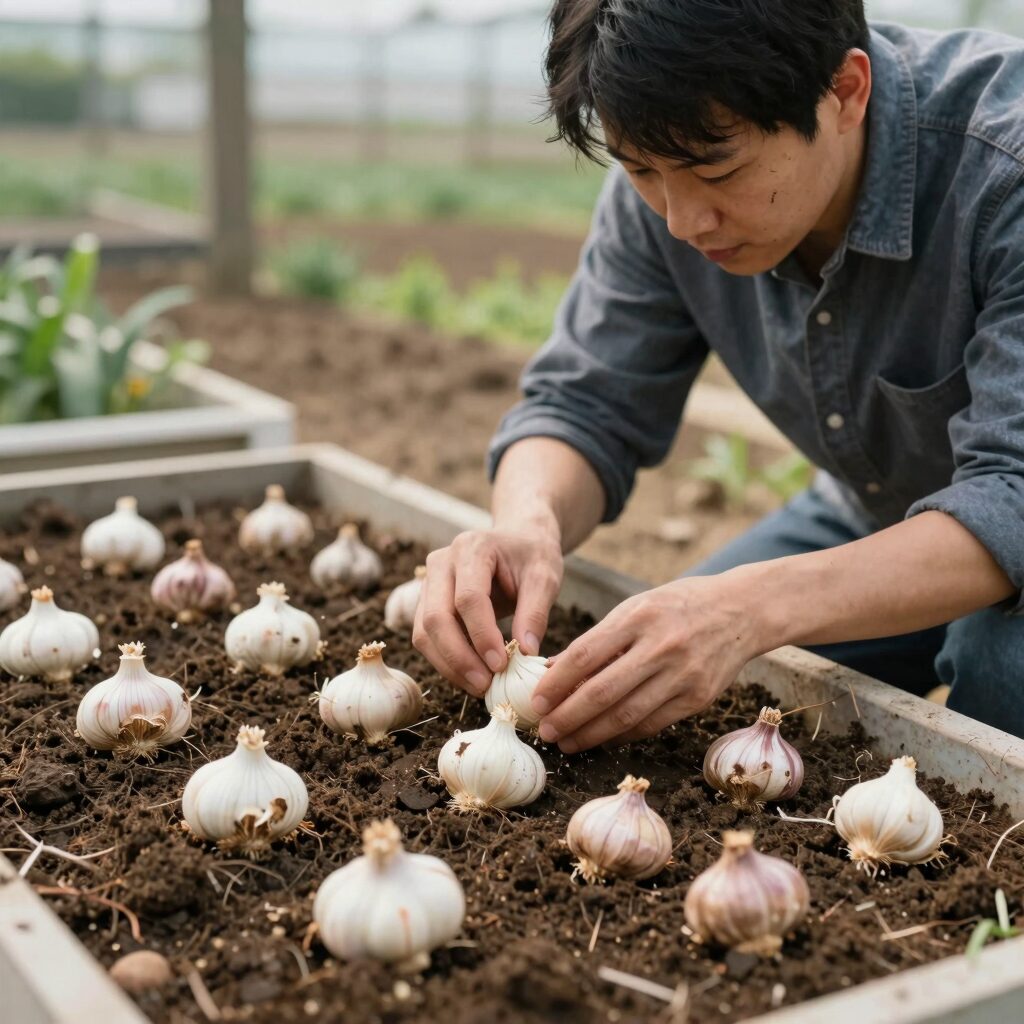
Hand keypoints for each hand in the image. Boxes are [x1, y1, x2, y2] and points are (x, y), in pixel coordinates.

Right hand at [412, 527, 562, 696]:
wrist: (518, 539)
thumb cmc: (532, 556)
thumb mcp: (545, 577)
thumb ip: (536, 612)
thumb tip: (526, 653)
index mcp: (472, 548)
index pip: (468, 598)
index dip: (482, 635)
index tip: (501, 664)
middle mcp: (441, 563)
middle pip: (436, 617)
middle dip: (458, 657)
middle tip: (485, 685)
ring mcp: (429, 582)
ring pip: (424, 632)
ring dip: (448, 665)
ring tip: (479, 686)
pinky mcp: (427, 602)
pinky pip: (426, 637)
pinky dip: (445, 661)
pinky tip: (471, 675)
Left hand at [531, 572, 765, 751]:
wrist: (742, 610)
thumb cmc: (678, 605)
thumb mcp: (636, 607)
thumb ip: (598, 639)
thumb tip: (553, 669)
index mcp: (638, 616)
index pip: (586, 654)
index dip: (556, 683)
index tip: (535, 701)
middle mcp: (661, 646)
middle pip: (603, 691)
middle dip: (568, 716)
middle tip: (545, 730)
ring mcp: (683, 674)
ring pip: (627, 715)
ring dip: (591, 734)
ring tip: (567, 741)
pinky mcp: (698, 698)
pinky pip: (652, 724)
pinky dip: (622, 735)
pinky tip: (602, 738)